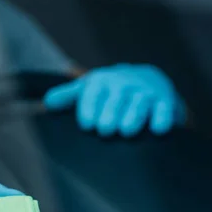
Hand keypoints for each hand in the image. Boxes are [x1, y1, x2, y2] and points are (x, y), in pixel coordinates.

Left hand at [43, 64, 186, 136]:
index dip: (89, 108)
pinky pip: (165, 108)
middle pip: (117, 98)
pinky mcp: (165, 100)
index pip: (93, 93)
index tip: (87, 125)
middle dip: (111, 113)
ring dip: (134, 116)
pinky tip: (158, 129)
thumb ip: (68, 96)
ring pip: (140, 103)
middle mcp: (124, 84)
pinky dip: (163, 118)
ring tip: (127, 131)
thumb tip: (47, 103)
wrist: (147, 80)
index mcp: (102, 82)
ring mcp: (145, 92)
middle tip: (105, 130)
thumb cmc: (110, 90)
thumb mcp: (89, 89)